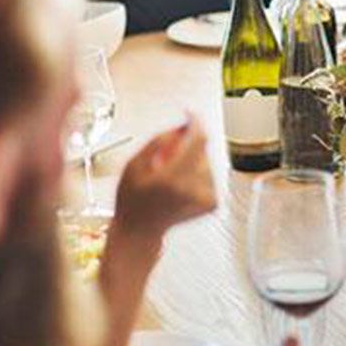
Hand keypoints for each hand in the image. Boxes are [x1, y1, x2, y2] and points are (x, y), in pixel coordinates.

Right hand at [107, 117, 216, 264]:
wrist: (140, 230)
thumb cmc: (131, 200)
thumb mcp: (133, 164)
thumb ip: (158, 141)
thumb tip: (181, 126)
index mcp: (173, 179)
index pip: (198, 140)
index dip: (195, 122)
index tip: (189, 114)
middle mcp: (193, 189)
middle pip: (202, 150)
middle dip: (186, 147)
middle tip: (165, 159)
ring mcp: (206, 198)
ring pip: (206, 162)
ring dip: (191, 162)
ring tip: (169, 177)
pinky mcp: (213, 203)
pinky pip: (209, 176)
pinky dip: (197, 176)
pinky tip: (180, 187)